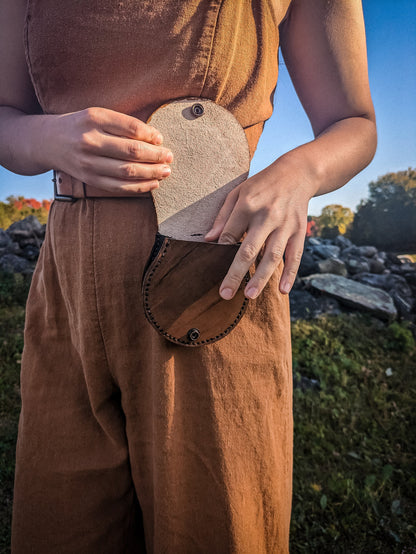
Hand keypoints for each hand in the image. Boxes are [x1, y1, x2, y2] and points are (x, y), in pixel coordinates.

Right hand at [45, 107, 172, 192]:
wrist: (48, 141)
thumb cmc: (81, 126)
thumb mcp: (97, 115)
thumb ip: (123, 124)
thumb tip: (156, 138)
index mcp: (94, 118)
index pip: (131, 127)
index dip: (151, 135)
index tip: (161, 139)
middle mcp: (90, 140)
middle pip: (131, 151)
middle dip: (156, 156)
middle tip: (170, 157)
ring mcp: (88, 162)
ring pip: (127, 171)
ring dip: (151, 173)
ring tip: (165, 171)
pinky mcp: (89, 179)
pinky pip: (119, 187)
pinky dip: (139, 187)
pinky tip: (153, 183)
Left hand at [204, 157, 316, 298]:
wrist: (298, 173)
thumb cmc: (262, 184)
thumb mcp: (238, 191)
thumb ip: (223, 216)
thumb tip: (209, 240)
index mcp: (248, 204)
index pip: (230, 232)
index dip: (221, 248)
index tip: (212, 264)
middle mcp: (267, 215)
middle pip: (249, 249)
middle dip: (237, 273)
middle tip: (225, 294)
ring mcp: (285, 225)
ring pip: (272, 255)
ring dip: (261, 277)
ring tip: (250, 295)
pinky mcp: (299, 231)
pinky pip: (295, 256)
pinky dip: (290, 274)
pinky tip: (282, 290)